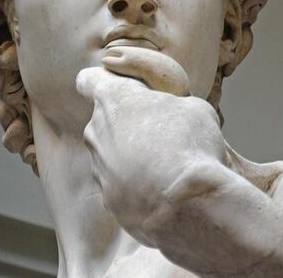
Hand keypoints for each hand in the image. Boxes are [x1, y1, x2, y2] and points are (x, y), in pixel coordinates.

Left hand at [76, 47, 225, 243]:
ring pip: (112, 155)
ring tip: (168, 166)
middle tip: (162, 131)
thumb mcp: (194, 106)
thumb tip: (174, 115)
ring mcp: (99, 169)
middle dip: (128, 123)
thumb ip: (172, 104)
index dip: (103, 81)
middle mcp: (96, 132)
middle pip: (105, 120)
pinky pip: (122, 186)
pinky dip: (139, 186)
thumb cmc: (190, 144)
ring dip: (133, 157)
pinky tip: (165, 191)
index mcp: (113, 99)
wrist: (187, 203)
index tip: (122, 89)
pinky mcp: (108, 200)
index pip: (88, 80)